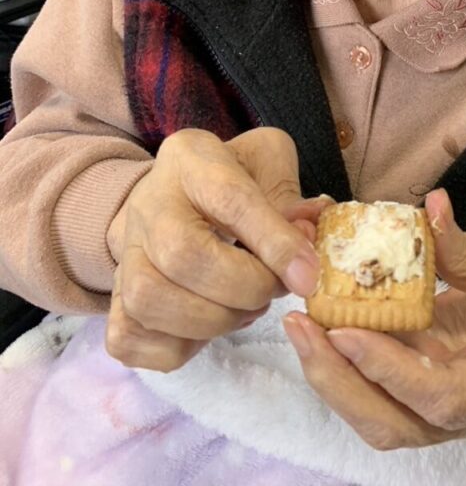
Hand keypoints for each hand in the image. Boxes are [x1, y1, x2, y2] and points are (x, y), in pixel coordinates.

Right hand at [106, 127, 328, 371]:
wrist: (170, 195)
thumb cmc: (229, 176)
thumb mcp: (266, 161)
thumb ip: (291, 195)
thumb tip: (311, 232)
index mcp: (191, 160)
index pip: (229, 198)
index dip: (273, 242)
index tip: (307, 276)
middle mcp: (147, 204)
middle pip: (183, 257)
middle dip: (244, 287)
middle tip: (274, 289)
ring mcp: (124, 255)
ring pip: (151, 302)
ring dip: (214, 321)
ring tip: (245, 307)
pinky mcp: (112, 300)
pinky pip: (133, 340)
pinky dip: (179, 347)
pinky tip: (207, 325)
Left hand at [283, 189, 465, 449]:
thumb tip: (431, 208)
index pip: (442, 398)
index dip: (390, 370)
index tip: (344, 331)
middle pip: (394, 425)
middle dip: (339, 380)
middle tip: (300, 324)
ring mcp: (438, 413)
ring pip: (374, 416)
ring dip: (329, 373)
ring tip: (297, 321)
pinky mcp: (414, 393)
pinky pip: (370, 388)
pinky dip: (338, 358)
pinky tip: (315, 318)